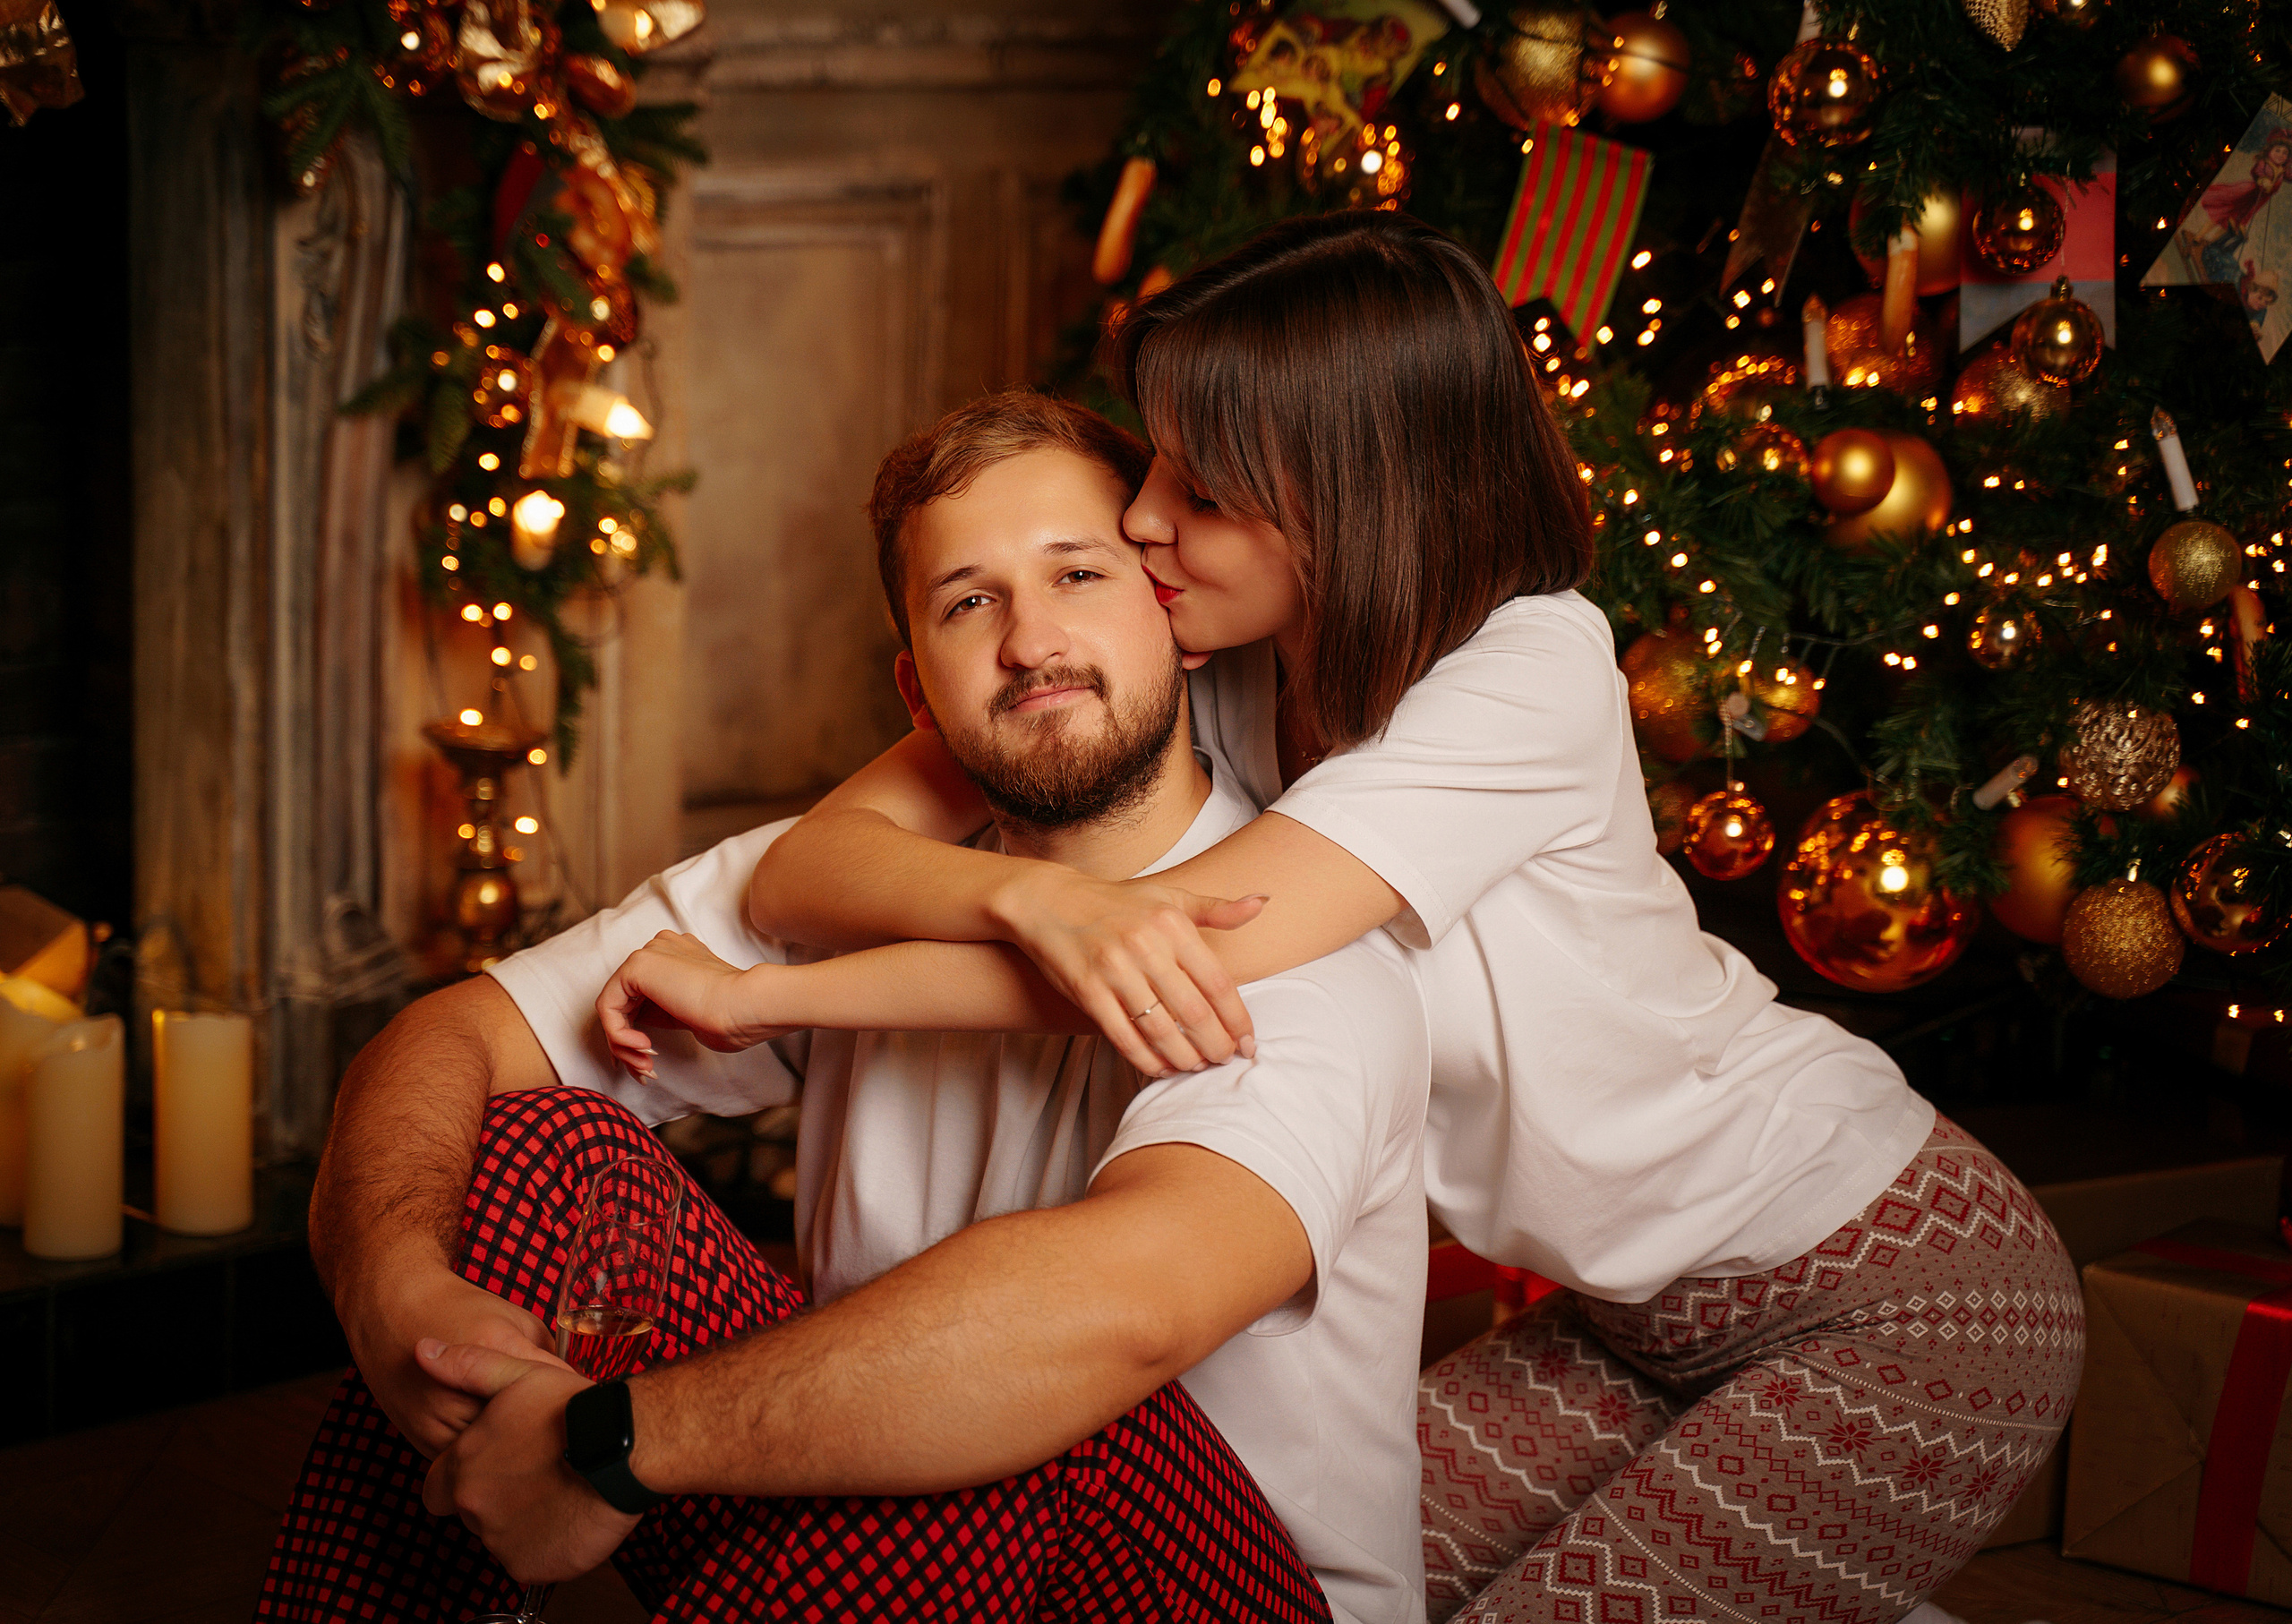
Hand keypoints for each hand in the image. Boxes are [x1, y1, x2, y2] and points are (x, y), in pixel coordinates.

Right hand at [340, 1263, 567, 1457]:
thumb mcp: (516, 1319)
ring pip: (496, 1460)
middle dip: (547, 1432)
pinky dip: (486, 1461)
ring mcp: (439, 1421)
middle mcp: (462, 1391)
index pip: (554, 1388)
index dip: (575, 1400)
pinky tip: (498, 1446)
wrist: (394, 1312)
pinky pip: (467, 1468)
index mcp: (495, 1350)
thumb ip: (546, 1355)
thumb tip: (576, 1392)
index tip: (586, 1407)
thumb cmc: (462, 1310)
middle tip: (565, 1430)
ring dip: (517, 1453)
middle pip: (525, 1432)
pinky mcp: (424, 1441)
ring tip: (533, 1441)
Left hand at [420, 1342, 640, 1584]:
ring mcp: (500, 1541)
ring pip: (502, 1536)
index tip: (493, 1466)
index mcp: (464, 1467)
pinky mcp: (529, 1566)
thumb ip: (466, 1366)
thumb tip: (423, 1350)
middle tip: (536, 1474)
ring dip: (523, 1520)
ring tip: (559, 1491)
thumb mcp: (518, 1374)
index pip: (437, 1489)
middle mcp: (474, 1508)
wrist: (624, 1448)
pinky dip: (546, 1544)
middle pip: (473, 1511)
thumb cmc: (573, 1410)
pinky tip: (570, 1515)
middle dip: (497, 1497)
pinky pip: (530, 1559)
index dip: (460, 1478)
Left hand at [597, 931, 793, 1079]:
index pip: (641, 996)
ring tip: (646, 1065)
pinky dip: (618, 1033)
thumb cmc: (732, 1018)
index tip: (646, 1061)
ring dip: (623, 1044)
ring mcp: (650, 953)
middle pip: (623, 1001)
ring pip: (613, 1005)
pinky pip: (608, 1006)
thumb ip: (661, 1011)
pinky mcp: (637, 965)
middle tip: (644, 1070)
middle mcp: (662, 948)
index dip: (636, 1031)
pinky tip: (643, 1046)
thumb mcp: (688, 1015)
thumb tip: (632, 1025)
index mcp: (679, 955)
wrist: (745, 1007)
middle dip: (626, 1043)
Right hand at [990, 868, 1266, 1073]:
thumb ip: (1216, 908)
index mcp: (1171, 925)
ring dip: (1184, 1057)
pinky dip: (1146, 1058)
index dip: (1238, 1020)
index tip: (1248, 1044)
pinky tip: (1161, 1067)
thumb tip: (1263, 901)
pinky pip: (1124, 1036)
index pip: (1218, 984)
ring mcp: (1114, 970)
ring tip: (1197, 1067)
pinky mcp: (1087, 991)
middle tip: (1224, 1061)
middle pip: (1195, 1013)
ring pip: (1161, 1029)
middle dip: (1216, 1046)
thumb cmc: (1117, 903)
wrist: (1050, 901)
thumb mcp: (1168, 898)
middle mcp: (1146, 946)